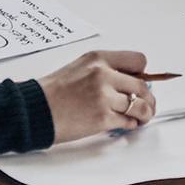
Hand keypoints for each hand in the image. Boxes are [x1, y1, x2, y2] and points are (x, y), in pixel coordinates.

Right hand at [39, 50, 157, 142]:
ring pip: (139, 106)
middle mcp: (103, 75)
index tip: (143, 82)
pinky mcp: (102, 118)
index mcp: (98, 59)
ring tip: (141, 117)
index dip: (143, 74)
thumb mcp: (80, 67)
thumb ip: (104, 70)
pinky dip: (130, 125)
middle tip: (148, 105)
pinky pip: (127, 122)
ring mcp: (104, 97)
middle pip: (143, 87)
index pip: (138, 60)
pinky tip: (125, 124)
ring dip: (144, 114)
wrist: (35, 110)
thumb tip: (130, 82)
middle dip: (149, 99)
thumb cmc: (54, 91)